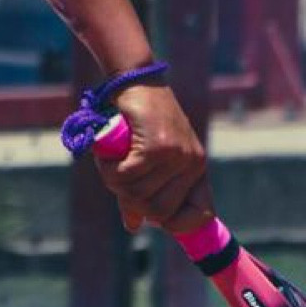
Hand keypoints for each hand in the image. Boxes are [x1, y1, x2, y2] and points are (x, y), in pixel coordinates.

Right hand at [94, 83, 212, 234]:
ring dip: (115, 182)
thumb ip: (142, 190)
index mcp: (197, 168)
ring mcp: (176, 156)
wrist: (136, 79)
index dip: (175, 223)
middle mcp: (192, 164)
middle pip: (159, 211)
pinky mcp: (156, 147)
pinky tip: (104, 156)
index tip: (150, 215)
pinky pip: (126, 176)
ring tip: (108, 162)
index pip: (201, 215)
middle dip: (132, 202)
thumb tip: (133, 226)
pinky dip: (109, 170)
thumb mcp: (148, 157)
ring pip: (138, 193)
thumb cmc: (141, 118)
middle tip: (117, 181)